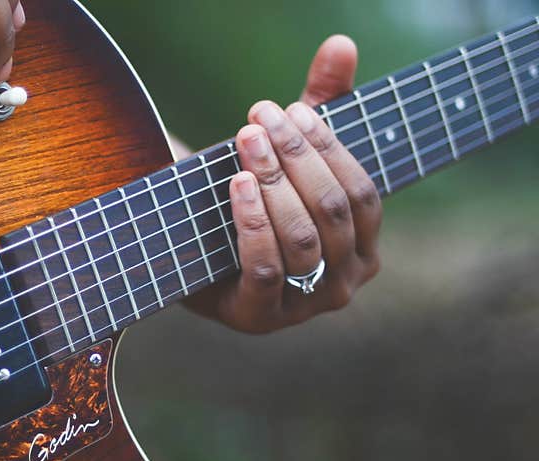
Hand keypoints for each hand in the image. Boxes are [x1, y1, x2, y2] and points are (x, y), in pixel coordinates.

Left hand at [187, 35, 381, 332]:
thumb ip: (320, 104)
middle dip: (296, 159)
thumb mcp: (290, 156)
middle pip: (332, 211)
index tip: (290, 111)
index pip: (361, 192)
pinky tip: (237, 183)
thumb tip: (341, 44)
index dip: (329, 148)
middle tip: (258, 120)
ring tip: (245, 142)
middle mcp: (345, 282)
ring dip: (273, 184)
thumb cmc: (255, 204)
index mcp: (364, 246)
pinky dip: (252, 221)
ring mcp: (305, 305)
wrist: (195, 256)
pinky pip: (266, 267)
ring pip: (302, 239)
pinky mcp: (261, 317)